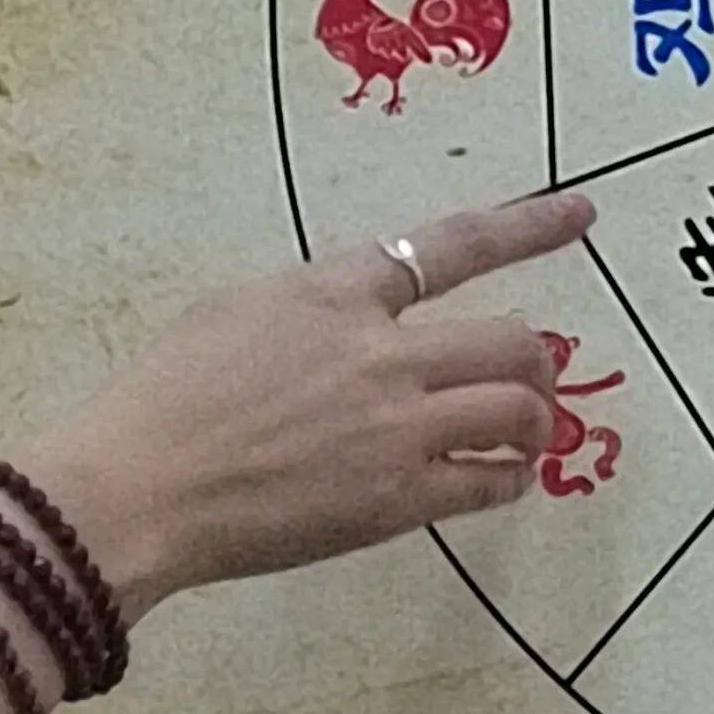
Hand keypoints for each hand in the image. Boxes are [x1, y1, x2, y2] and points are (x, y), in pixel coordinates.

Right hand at [19, 195, 593, 616]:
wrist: (133, 488)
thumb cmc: (160, 401)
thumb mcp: (233, 313)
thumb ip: (314, 308)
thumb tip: (356, 318)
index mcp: (335, 294)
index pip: (452, 247)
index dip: (528, 227)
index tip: (581, 214)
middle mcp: (381, 352)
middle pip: (513, 340)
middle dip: (536, 361)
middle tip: (532, 383)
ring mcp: (396, 427)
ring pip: (519, 409)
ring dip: (536, 422)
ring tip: (526, 437)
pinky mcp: (396, 500)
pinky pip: (489, 483)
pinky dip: (508, 479)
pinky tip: (501, 481)